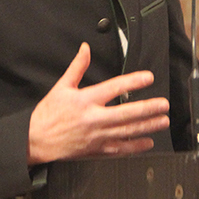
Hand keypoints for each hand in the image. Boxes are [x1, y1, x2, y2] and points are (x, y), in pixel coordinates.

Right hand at [27, 42, 169, 164]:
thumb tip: (85, 48)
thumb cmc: (48, 114)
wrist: (35, 140)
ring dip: (147, 126)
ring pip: (127, 132)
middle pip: (126, 113)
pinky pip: (120, 149)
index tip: (148, 78)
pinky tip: (148, 142)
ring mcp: (96, 136)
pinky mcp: (96, 150)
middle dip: (148, 109)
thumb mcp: (62, 86)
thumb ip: (77, 66)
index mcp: (85, 100)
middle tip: (163, 104)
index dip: (133, 81)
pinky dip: (135, 147)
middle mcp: (93, 119)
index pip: (114, 88)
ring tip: (162, 121)